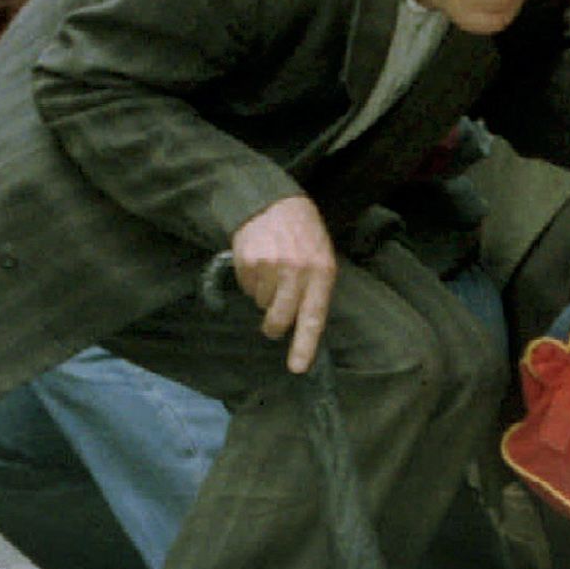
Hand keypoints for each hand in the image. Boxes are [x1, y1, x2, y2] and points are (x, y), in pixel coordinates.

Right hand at [229, 194, 336, 373]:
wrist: (273, 201)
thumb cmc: (304, 234)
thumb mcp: (321, 256)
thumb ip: (315, 289)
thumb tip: (303, 326)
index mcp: (321, 271)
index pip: (313, 316)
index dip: (304, 345)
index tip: (297, 367)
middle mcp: (296, 270)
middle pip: (280, 318)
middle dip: (274, 326)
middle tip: (273, 325)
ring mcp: (270, 265)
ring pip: (261, 303)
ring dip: (264, 295)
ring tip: (271, 270)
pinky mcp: (248, 261)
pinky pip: (247, 287)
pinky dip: (251, 282)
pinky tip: (259, 262)